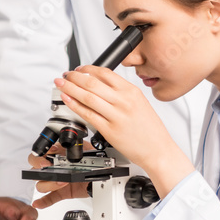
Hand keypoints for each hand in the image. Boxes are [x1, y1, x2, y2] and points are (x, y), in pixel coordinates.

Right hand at [27, 143, 90, 209]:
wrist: (100, 176)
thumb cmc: (92, 162)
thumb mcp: (85, 149)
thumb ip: (74, 146)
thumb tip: (64, 145)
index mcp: (56, 157)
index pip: (39, 155)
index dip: (39, 155)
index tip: (48, 155)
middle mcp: (52, 169)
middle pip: (34, 169)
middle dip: (38, 168)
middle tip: (47, 166)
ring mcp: (55, 182)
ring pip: (41, 185)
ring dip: (49, 184)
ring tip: (62, 182)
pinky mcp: (60, 193)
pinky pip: (48, 198)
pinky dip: (42, 201)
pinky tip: (38, 203)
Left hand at [56, 66, 193, 196]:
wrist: (158, 149)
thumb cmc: (150, 130)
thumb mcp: (140, 103)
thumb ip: (123, 94)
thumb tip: (102, 86)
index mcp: (132, 92)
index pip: (105, 73)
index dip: (88, 69)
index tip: (79, 69)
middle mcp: (124, 101)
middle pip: (92, 83)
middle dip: (74, 77)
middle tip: (65, 75)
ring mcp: (116, 115)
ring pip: (87, 96)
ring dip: (70, 88)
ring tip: (61, 84)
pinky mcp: (109, 130)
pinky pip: (88, 114)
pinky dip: (75, 105)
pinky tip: (67, 100)